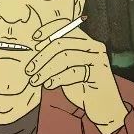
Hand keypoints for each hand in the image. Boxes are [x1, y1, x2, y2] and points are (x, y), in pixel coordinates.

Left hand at [28, 19, 127, 133]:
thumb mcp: (66, 69)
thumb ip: (55, 57)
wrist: (104, 108)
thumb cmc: (82, 86)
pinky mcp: (99, 73)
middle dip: (41, 56)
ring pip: (65, 58)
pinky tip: (48, 85)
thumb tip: (34, 50)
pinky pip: (74, 72)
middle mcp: (93, 46)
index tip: (35, 40)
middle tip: (29, 70)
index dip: (48, 30)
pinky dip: (57, 78)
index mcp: (85, 41)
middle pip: (61, 43)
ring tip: (35, 81)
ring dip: (46, 70)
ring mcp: (98, 59)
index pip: (65, 26)